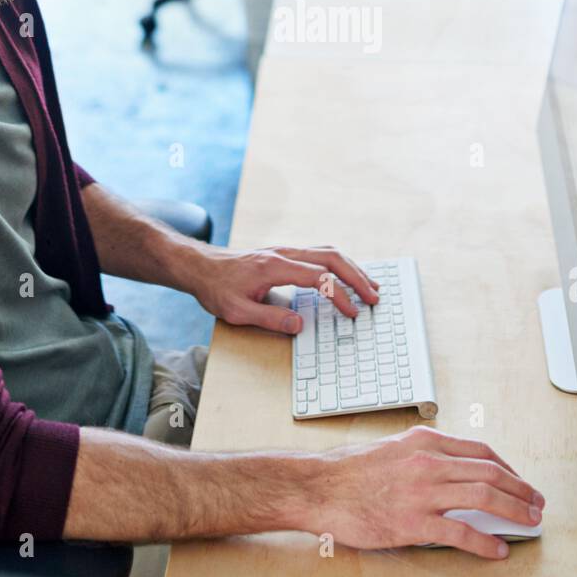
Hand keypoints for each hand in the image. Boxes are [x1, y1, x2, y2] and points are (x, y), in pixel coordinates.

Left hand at [190, 244, 379, 333]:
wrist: (201, 266)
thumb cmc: (216, 288)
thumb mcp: (237, 311)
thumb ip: (270, 319)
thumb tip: (300, 325)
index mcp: (276, 266)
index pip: (319, 277)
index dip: (340, 294)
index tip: (352, 312)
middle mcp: (285, 253)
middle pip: (332, 257)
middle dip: (357, 276)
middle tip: (375, 296)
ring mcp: (286, 251)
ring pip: (329, 251)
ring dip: (352, 267)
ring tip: (370, 284)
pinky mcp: (286, 254)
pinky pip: (320, 253)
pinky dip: (340, 264)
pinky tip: (347, 275)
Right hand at [305, 426, 544, 559]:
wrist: (317, 487)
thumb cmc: (349, 471)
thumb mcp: (392, 448)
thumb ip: (422, 453)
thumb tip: (451, 468)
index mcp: (424, 441)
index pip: (480, 451)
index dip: (507, 467)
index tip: (519, 481)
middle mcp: (428, 461)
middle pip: (489, 471)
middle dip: (520, 488)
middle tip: (536, 503)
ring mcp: (421, 491)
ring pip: (483, 496)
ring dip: (513, 509)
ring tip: (529, 522)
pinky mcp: (412, 522)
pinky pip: (459, 531)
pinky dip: (484, 541)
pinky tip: (497, 549)